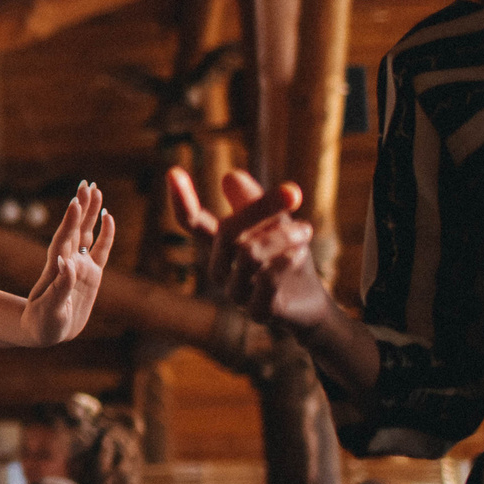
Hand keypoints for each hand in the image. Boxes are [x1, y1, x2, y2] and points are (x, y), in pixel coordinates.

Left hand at [18, 182, 116, 346]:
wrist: (45, 331)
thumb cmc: (43, 323)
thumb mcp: (50, 309)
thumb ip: (60, 287)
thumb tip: (68, 264)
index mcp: (56, 269)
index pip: (63, 240)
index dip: (69, 222)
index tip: (74, 201)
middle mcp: (68, 261)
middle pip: (75, 228)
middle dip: (81, 207)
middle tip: (87, 184)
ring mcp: (80, 266)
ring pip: (87, 233)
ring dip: (91, 212)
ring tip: (95, 189)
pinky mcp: (91, 274)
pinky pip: (101, 250)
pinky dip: (105, 234)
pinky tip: (109, 217)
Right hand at [164, 168, 335, 332]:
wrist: (310, 302)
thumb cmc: (286, 257)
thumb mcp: (274, 222)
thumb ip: (253, 202)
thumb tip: (229, 176)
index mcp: (218, 246)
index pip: (192, 223)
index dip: (182, 200)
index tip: (173, 172)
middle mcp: (220, 269)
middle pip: (227, 232)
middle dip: (261, 208)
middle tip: (293, 192)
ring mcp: (235, 292)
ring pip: (248, 253)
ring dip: (282, 236)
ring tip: (306, 230)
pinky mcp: (257, 311)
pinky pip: (267, 280)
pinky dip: (286, 260)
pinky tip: (298, 255)